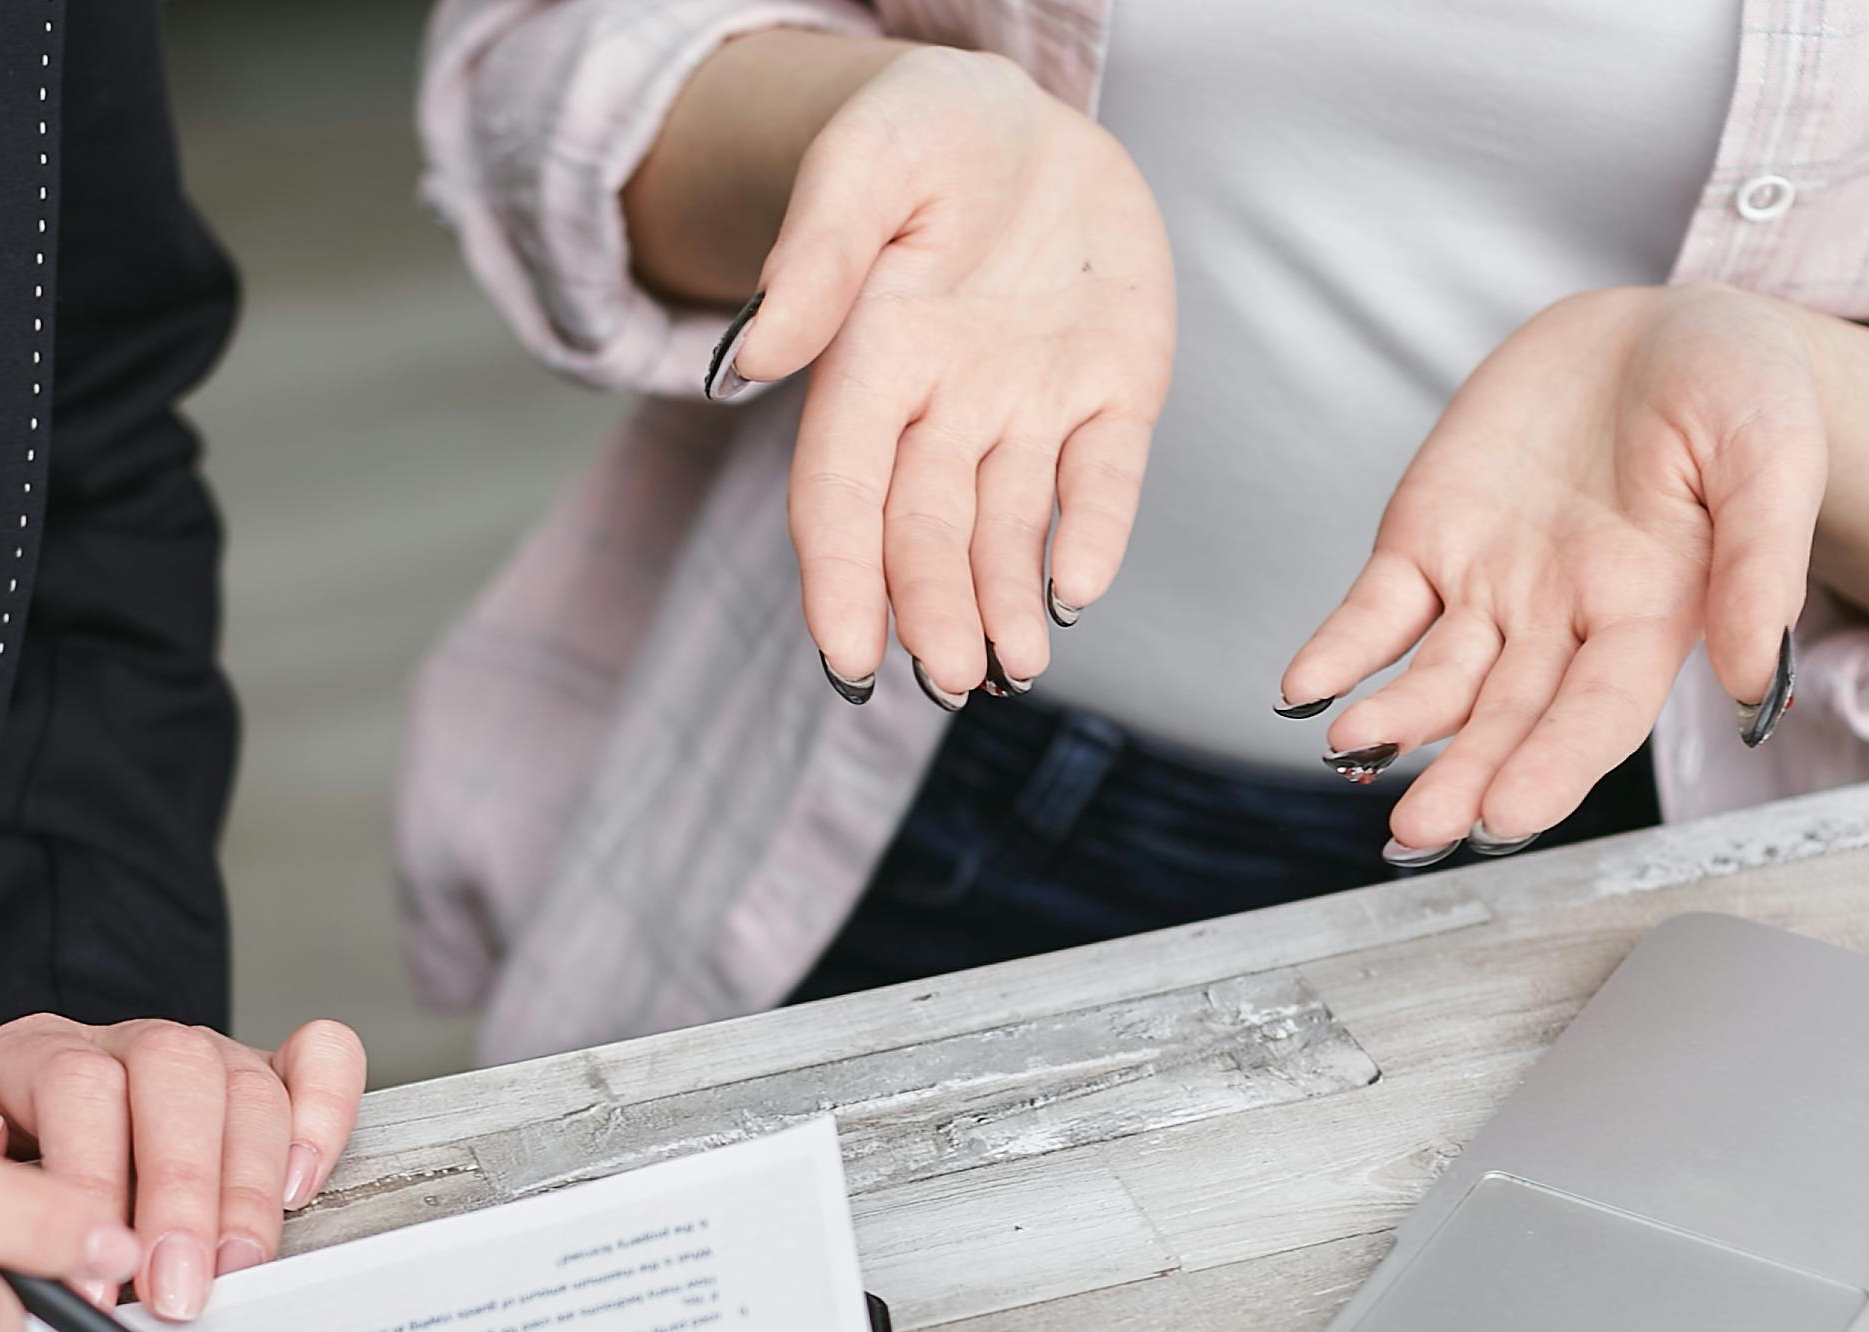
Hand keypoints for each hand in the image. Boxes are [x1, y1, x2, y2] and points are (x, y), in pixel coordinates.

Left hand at [0, 1016, 365, 1320]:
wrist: (27, 1137)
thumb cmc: (1, 1179)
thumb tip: (7, 1219)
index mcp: (37, 1053)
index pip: (75, 1088)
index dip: (90, 1185)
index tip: (94, 1282)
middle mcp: (128, 1044)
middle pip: (172, 1076)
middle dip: (181, 1194)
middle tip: (175, 1290)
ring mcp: (206, 1054)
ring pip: (246, 1085)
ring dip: (247, 1190)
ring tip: (233, 1270)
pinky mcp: (268, 1074)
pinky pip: (321, 1059)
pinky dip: (324, 1117)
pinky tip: (301, 1186)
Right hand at [712, 44, 1172, 701]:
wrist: (1028, 115)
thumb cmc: (926, 130)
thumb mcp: (869, 161)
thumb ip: (820, 256)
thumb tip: (752, 360)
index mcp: (870, 361)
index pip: (842, 494)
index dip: (841, 579)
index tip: (846, 657)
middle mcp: (944, 405)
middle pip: (925, 532)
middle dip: (934, 612)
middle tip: (951, 679)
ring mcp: (1031, 405)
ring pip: (1009, 529)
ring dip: (1005, 605)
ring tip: (1015, 670)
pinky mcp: (1115, 393)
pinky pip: (1103, 479)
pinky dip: (1092, 535)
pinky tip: (1077, 591)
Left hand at [1283, 285, 1825, 856]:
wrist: (1660, 331)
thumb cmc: (1738, 391)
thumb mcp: (1772, 454)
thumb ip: (1761, 564)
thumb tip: (1749, 681)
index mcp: (1653, 614)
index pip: (1598, 714)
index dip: (1554, 765)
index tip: (1508, 814)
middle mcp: (1564, 621)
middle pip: (1508, 717)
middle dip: (1464, 774)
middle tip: (1421, 829)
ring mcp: (1490, 588)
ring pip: (1437, 680)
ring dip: (1396, 723)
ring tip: (1354, 748)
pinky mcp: (1429, 542)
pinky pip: (1375, 613)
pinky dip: (1340, 651)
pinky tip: (1305, 687)